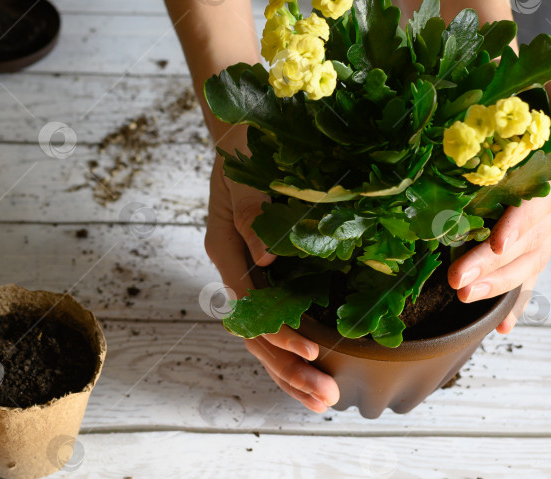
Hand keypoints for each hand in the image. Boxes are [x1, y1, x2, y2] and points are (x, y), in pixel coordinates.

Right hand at [204, 127, 339, 412]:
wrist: (247, 131)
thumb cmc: (247, 146)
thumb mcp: (245, 173)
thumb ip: (249, 214)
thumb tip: (266, 258)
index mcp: (226, 250)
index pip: (250, 304)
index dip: (279, 332)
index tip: (313, 352)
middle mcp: (238, 268)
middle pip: (255, 333)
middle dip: (288, 369)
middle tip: (324, 399)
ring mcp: (254, 274)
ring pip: (265, 334)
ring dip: (292, 370)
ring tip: (324, 401)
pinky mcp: (273, 272)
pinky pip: (280, 318)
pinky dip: (297, 347)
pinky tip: (319, 370)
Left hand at [447, 76, 550, 333]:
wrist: (509, 96)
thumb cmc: (520, 87)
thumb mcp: (543, 78)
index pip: (550, 194)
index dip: (526, 218)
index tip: (498, 236)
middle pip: (533, 236)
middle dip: (496, 261)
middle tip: (459, 278)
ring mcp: (547, 220)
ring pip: (529, 259)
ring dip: (498, 282)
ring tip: (466, 295)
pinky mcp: (529, 235)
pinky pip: (528, 272)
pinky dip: (516, 299)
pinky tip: (500, 324)